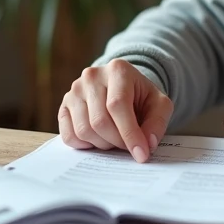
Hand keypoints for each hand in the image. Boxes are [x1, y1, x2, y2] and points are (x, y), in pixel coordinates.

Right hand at [58, 59, 173, 161]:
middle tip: (128, 146)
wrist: (123, 89)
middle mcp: (92, 76)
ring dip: (102, 144)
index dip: (129, 133)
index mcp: (118, 70)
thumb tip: (147, 144)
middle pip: (99, 121)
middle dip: (117, 141)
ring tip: (115, 139)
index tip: (141, 154)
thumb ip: (157, 123)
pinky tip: (99, 139)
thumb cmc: (141, 97)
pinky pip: (69, 135)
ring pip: (84, 130)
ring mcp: (75, 90)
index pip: (117, 105)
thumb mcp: (159, 105)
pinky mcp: (64, 105)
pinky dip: (85, 145)